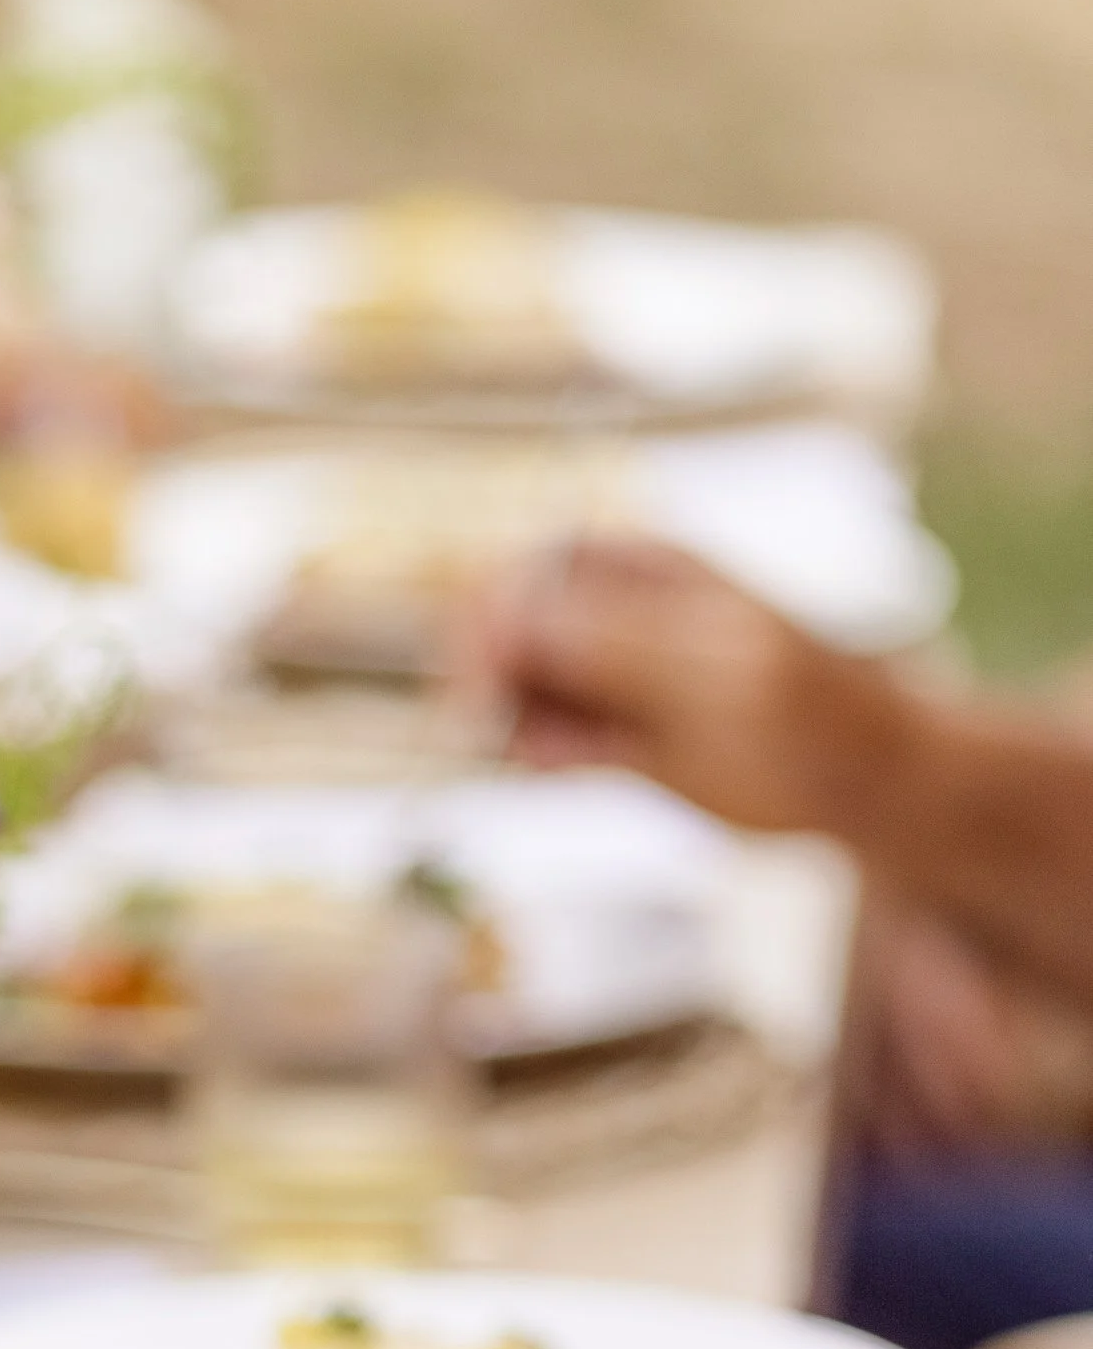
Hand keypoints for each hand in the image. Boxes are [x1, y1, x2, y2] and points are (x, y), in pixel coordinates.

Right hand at [470, 538, 899, 837]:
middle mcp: (613, 615)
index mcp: (639, 569)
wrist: (867, 779)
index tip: (484, 690)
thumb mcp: (712, 670)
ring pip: (514, 682)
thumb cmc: (807, 712)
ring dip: (508, 717)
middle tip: (490, 732)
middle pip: (502, 622)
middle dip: (482, 672)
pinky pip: (542, 734)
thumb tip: (512, 615)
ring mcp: (609, 677)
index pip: (524, 573)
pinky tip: (559, 768)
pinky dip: (534, 750)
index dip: (487, 624)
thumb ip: (612, 640)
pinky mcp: (613, 738)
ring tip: (555, 755)